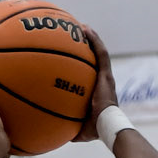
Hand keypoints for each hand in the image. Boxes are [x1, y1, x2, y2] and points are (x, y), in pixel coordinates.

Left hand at [72, 26, 118, 141]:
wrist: (107, 126)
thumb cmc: (94, 130)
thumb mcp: (76, 127)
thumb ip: (65, 126)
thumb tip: (50, 131)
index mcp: (97, 91)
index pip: (90, 75)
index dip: (83, 65)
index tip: (72, 58)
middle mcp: (102, 81)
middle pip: (94, 60)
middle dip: (86, 48)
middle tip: (74, 38)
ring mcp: (105, 76)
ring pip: (99, 52)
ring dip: (91, 38)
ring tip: (81, 27)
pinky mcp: (106, 73)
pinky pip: (100, 52)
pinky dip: (94, 40)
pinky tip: (85, 29)